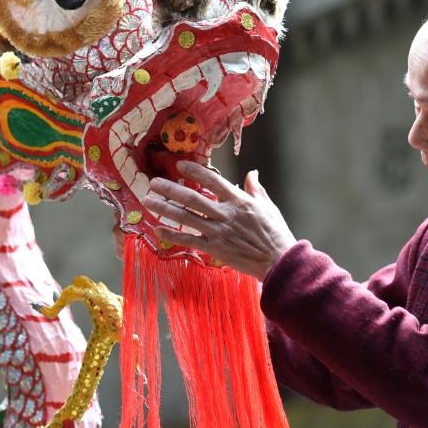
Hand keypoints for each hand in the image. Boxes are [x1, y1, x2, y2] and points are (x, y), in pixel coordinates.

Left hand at [144, 161, 296, 279]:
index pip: (213, 181)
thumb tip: (252, 173)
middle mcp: (226, 214)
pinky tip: (158, 229)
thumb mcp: (268, 207)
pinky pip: (189, 240)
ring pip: (186, 217)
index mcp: (239, 201)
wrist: (278, 262)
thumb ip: (256, 189)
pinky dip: (172, 235)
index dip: (195, 171)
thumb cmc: (275, 234)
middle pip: (192, 198)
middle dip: (170, 189)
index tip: (180, 165)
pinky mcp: (215, 249)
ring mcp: (218, 232)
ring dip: (165, 208)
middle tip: (153, 183)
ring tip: (148, 201)